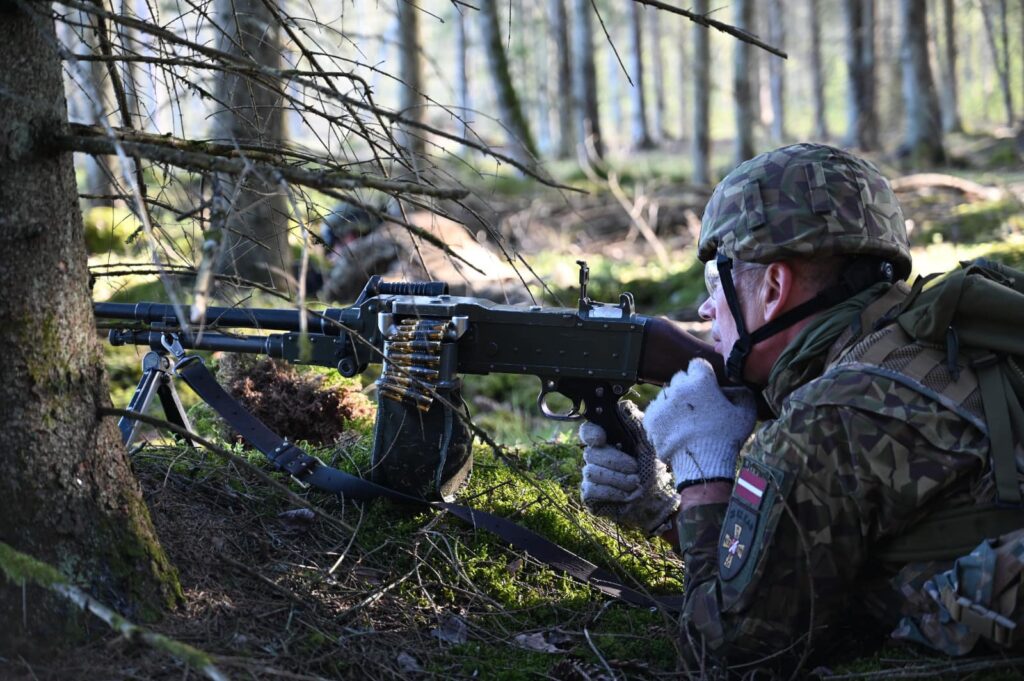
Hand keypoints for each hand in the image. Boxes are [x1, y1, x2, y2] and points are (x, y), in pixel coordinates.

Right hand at [579, 401, 679, 535]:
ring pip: (591, 472)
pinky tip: (626, 495)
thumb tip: (623, 405)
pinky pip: (591, 490)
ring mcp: (592, 476)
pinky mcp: (591, 495)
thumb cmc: (653, 466)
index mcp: (608, 440)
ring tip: (635, 482)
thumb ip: (635, 422)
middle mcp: (596, 456)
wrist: (659, 497)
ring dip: (616, 478)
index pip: (588, 431)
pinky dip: (611, 492)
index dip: (591, 434)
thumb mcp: (649, 440)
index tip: (602, 439)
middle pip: (590, 454)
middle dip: (614, 461)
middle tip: (635, 468)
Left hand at [643, 358, 756, 489]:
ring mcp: (661, 402)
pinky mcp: (650, 418)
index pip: (697, 364)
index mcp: (701, 381)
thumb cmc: (727, 438)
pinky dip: (663, 416)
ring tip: (686, 421)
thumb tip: (735, 388)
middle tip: (698, 406)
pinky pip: (655, 410)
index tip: (707, 387)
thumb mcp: (745, 414)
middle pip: (680, 378)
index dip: (703, 375)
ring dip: (675, 402)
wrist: (703, 466)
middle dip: (688, 387)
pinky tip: (675, 428)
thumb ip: (743, 394)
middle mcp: (677, 387)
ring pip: (666, 394)